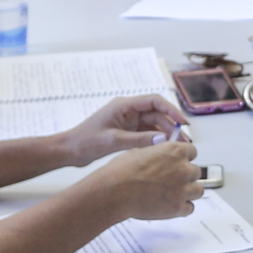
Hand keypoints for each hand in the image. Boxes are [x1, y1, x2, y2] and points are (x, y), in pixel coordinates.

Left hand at [59, 94, 190, 166]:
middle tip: (183, 141)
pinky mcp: (127, 132)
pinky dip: (156, 141)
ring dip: (166, 134)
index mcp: (124, 105)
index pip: (154, 101)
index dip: (171, 110)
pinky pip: (147, 134)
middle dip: (171, 126)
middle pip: (157, 114)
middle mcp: (128, 111)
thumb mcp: (113, 141)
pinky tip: (164, 149)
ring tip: (177, 147)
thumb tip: (162, 140)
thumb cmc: (85, 141)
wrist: (70, 150)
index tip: (182, 122)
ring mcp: (128, 121)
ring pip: (154, 125)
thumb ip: (138, 140)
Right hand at [88, 139, 204, 222]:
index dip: (184, 158)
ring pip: (198, 190)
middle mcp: (183, 168)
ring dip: (189, 192)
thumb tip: (158, 159)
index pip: (192, 152)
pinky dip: (182, 208)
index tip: (179, 163)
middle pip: (196, 172)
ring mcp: (183, 189)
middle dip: (186, 176)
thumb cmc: (122, 172)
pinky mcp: (178, 207)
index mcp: (175, 151)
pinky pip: (190, 208)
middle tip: (173, 180)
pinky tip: (171, 206)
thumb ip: (157, 155)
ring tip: (174, 194)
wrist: (115, 192)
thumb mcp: (139, 152)